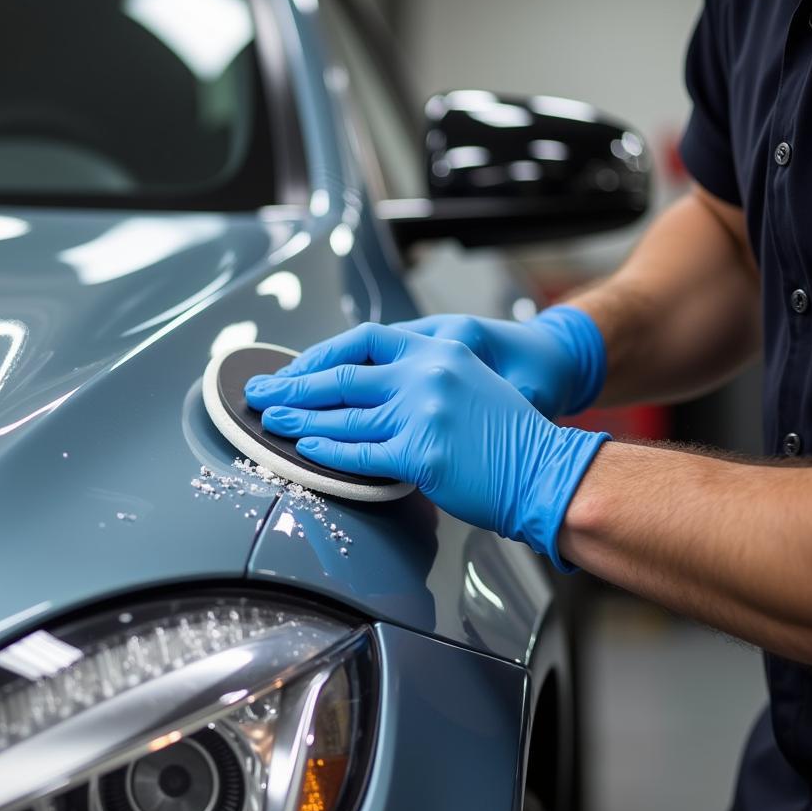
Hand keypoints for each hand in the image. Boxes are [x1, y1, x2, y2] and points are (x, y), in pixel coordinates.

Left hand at [245, 323, 608, 569]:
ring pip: (344, 416)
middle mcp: (427, 374)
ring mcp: (423, 412)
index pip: (364, 341)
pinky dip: (328, 453)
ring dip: (300, 420)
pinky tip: (305, 450)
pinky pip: (361, 453)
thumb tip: (374, 398)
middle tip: (261, 393)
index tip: (296, 368)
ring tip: (272, 421)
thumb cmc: (512, 438)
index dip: (322, 355)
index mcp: (439, 352)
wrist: (550, 469)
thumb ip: (424, 383)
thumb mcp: (470, 388)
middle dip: (294, 386)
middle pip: (343, 377)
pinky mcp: (421, 452)